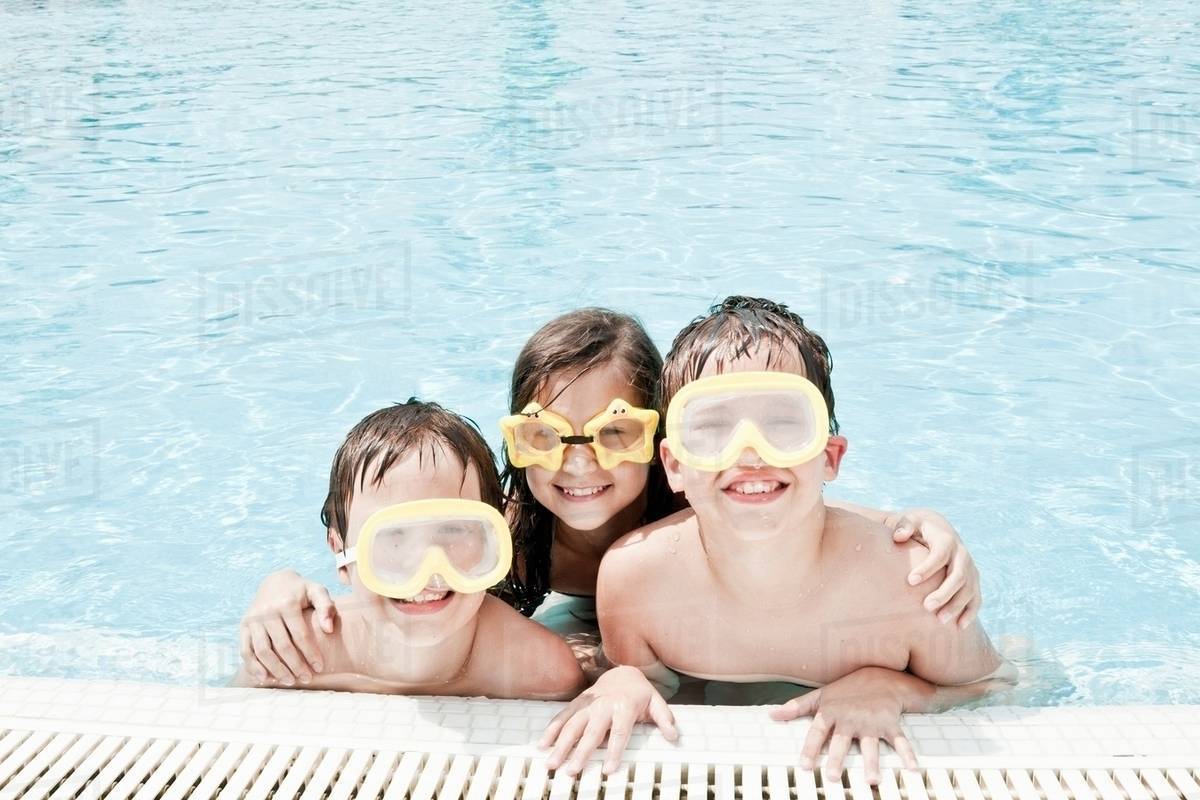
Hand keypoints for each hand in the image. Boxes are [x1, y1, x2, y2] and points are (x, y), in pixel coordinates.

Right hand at [238, 569, 336, 685]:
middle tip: (306, 678)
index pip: (300, 634)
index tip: (320, 668)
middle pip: (282, 646)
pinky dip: (253, 667)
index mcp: (287, 603)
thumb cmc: (300, 591)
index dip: (310, 654)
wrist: (274, 582)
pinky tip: (265, 678)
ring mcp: (253, 620)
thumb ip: (326, 606)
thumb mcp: (317, 591)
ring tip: (290, 681)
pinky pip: (245, 650)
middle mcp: (267, 612)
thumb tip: (329, 630)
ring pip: (263, 651)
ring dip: (276, 670)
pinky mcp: (243, 626)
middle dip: (295, 666)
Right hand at [540, 666, 677, 774]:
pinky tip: (543, 745)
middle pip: (591, 732)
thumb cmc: (641, 693)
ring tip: (552, 763)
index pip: (619, 732)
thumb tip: (673, 736)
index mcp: (624, 706)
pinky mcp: (577, 703)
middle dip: (580, 753)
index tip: (608, 770)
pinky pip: (562, 717)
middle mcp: (603, 705)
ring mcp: (588, 704)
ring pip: (572, 726)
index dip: (614, 751)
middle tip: (571, 771)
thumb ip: (665, 719)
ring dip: (561, 745)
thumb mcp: (657, 703)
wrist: (624, 672)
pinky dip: (552, 730)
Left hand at [770, 667, 927, 783]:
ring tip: (872, 780)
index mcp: (831, 712)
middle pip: (841, 742)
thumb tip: (772, 715)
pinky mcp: (890, 723)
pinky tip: (912, 768)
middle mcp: (850, 718)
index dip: (810, 748)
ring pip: (871, 745)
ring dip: (872, 763)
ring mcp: (871, 722)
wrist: (880, 674)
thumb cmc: (847, 689)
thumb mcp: (820, 695)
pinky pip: (899, 741)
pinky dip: (907, 754)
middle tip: (832, 776)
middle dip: (837, 758)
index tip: (805, 765)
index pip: (816, 732)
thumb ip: (797, 707)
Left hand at [887, 508, 980, 626]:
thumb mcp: (909, 521)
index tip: (910, 581)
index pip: (939, 555)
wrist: (936, 527)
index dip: (927, 568)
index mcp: (946, 540)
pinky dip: (970, 612)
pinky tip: (960, 626)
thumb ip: (904, 526)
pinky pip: (976, 597)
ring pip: (969, 589)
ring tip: (940, 620)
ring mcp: (970, 568)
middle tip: (926, 607)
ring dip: (956, 605)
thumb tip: (899, 536)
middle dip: (944, 593)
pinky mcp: (973, 580)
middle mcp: (962, 554)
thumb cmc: (917, 527)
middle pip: (958, 576)